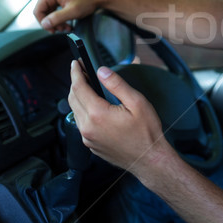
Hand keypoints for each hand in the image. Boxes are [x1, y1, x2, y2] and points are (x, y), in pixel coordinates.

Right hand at [33, 0, 101, 32]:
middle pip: (43, 12)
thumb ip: (57, 19)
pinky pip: (53, 9)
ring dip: (56, 21)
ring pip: (48, 12)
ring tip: (66, 27)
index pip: (38, 11)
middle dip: (52, 23)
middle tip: (63, 29)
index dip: (44, 23)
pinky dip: (59, 17)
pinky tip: (67, 22)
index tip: (53, 30)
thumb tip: (44, 24)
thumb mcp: (72, 12)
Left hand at [68, 60, 173, 174]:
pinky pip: (81, 123)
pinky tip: (94, 106)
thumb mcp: (137, 102)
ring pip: (75, 111)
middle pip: (73, 98)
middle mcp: (88, 127)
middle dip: (76, 82)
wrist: (148, 159)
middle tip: (83, 71)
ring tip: (88, 87)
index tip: (75, 63)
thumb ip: (117, 85)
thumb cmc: (147, 132)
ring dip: (78, 97)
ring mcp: (87, 138)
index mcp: (98, 114)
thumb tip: (102, 71)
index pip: (79, 87)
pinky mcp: (91, 144)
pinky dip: (83, 111)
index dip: (76, 72)